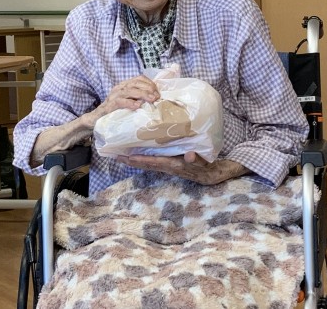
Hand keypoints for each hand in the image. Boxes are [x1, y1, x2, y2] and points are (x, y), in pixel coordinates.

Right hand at [89, 75, 159, 122]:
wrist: (97, 118)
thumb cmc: (115, 110)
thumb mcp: (128, 101)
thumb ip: (138, 98)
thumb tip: (154, 99)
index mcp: (125, 85)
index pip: (139, 78)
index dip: (150, 83)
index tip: (157, 91)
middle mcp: (120, 88)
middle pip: (136, 83)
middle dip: (148, 88)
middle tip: (157, 96)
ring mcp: (114, 95)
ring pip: (130, 91)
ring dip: (143, 94)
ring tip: (152, 99)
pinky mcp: (110, 105)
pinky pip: (120, 101)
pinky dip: (130, 103)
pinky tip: (137, 106)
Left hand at [117, 151, 247, 184]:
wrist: (212, 174)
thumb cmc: (208, 166)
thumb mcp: (205, 161)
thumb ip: (198, 158)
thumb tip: (190, 156)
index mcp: (174, 165)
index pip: (153, 162)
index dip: (139, 160)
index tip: (126, 157)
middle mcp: (168, 167)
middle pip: (145, 164)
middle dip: (130, 160)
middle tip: (114, 155)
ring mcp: (167, 166)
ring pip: (147, 163)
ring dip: (134, 159)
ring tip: (121, 154)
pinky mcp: (169, 164)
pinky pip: (153, 161)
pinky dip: (143, 157)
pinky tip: (137, 152)